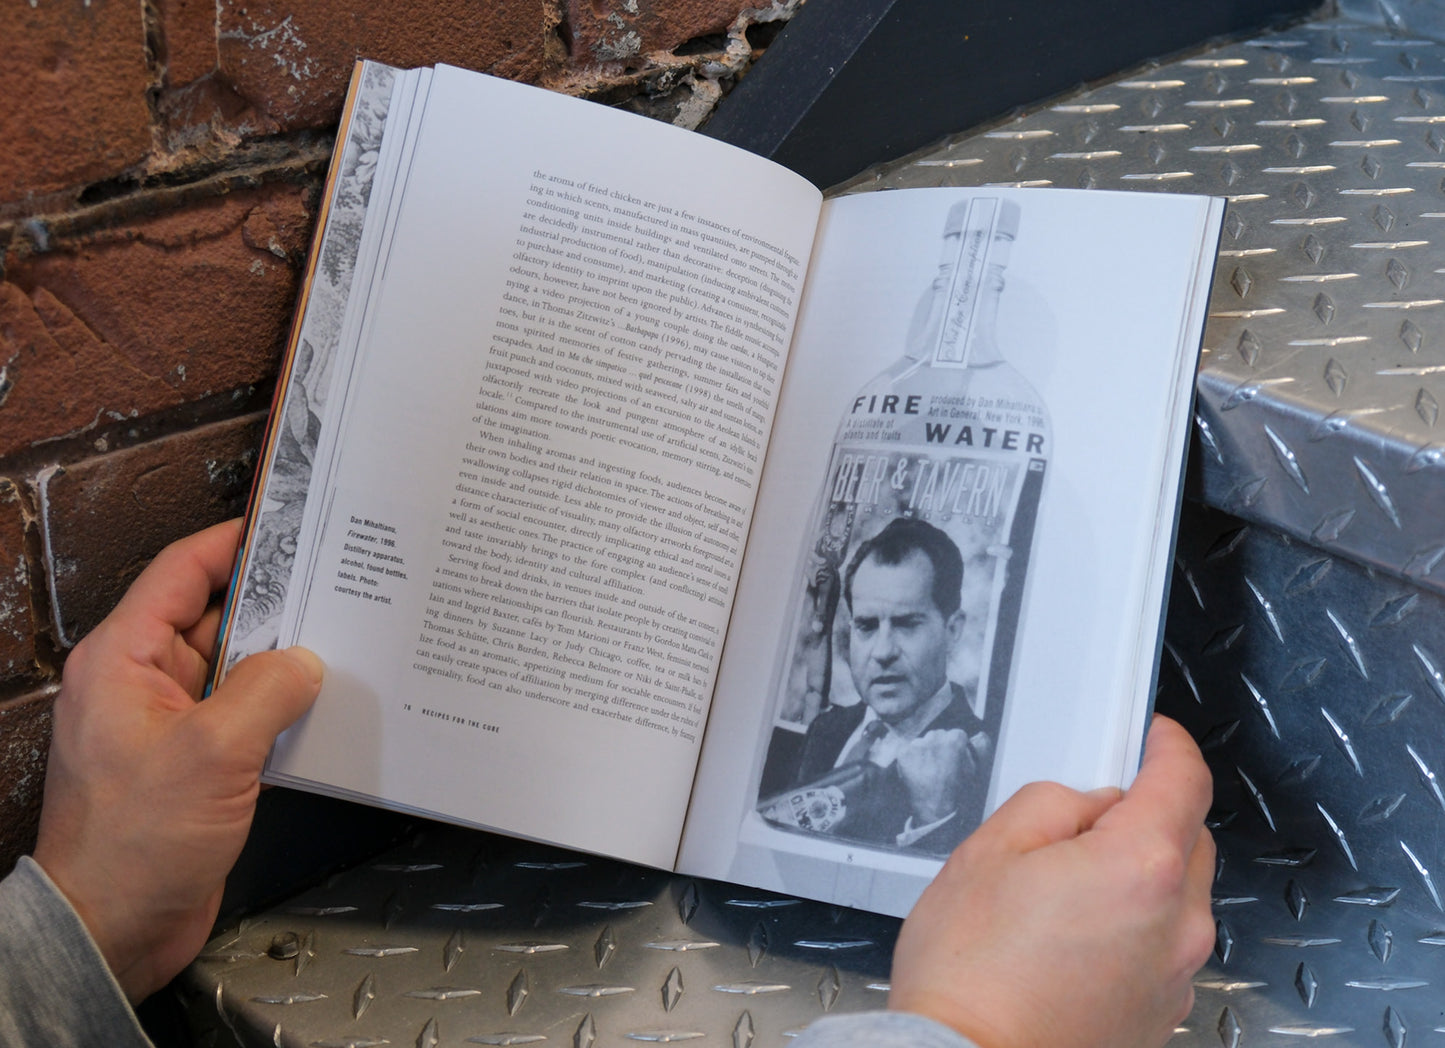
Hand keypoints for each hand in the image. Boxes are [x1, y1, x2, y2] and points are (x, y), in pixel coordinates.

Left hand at [32, 520, 322, 1001]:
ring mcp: (168, 723)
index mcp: (123, 661)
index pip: (182, 573)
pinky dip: (278, 705)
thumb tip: (304, 661)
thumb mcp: (214, 752)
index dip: (234, 543)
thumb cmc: (135, 844)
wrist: (115, 928)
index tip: (286, 527)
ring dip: (281, 660)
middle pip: (215, 616)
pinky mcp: (194, 761)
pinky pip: (242, 712)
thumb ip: (267, 690)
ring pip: (235, 666)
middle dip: (274, 603)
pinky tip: (318, 704)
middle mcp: (141, 684)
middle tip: (334, 585)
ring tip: (339, 642)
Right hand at [889, 715, 1214, 1047]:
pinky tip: (1070, 942)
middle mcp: (1178, 925)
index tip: (1155, 736)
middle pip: (1189, 839)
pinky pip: (1162, 947)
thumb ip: (1053, 805)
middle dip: (1147, 817)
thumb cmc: (970, 973)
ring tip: (1061, 897)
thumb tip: (1089, 807)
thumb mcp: (989, 849)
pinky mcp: (1161, 1016)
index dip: (1169, 747)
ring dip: (1139, 878)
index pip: (1185, 781)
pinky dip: (1133, 929)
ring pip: (1176, 897)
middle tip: (1080, 824)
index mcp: (1142, 867)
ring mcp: (1175, 978)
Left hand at [895, 727, 986, 823]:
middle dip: (938, 746)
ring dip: (923, 752)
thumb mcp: (973, 769)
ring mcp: (917, 745)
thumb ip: (979, 749)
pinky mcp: (903, 753)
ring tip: (927, 770)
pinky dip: (910, 759)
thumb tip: (980, 734)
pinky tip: (917, 771)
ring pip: (921, 742)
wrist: (935, 807)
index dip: (955, 747)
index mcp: (954, 740)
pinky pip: (906, 749)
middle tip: (939, 764)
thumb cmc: (956, 790)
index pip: (955, 734)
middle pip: (936, 735)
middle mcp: (935, 738)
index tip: (952, 757)